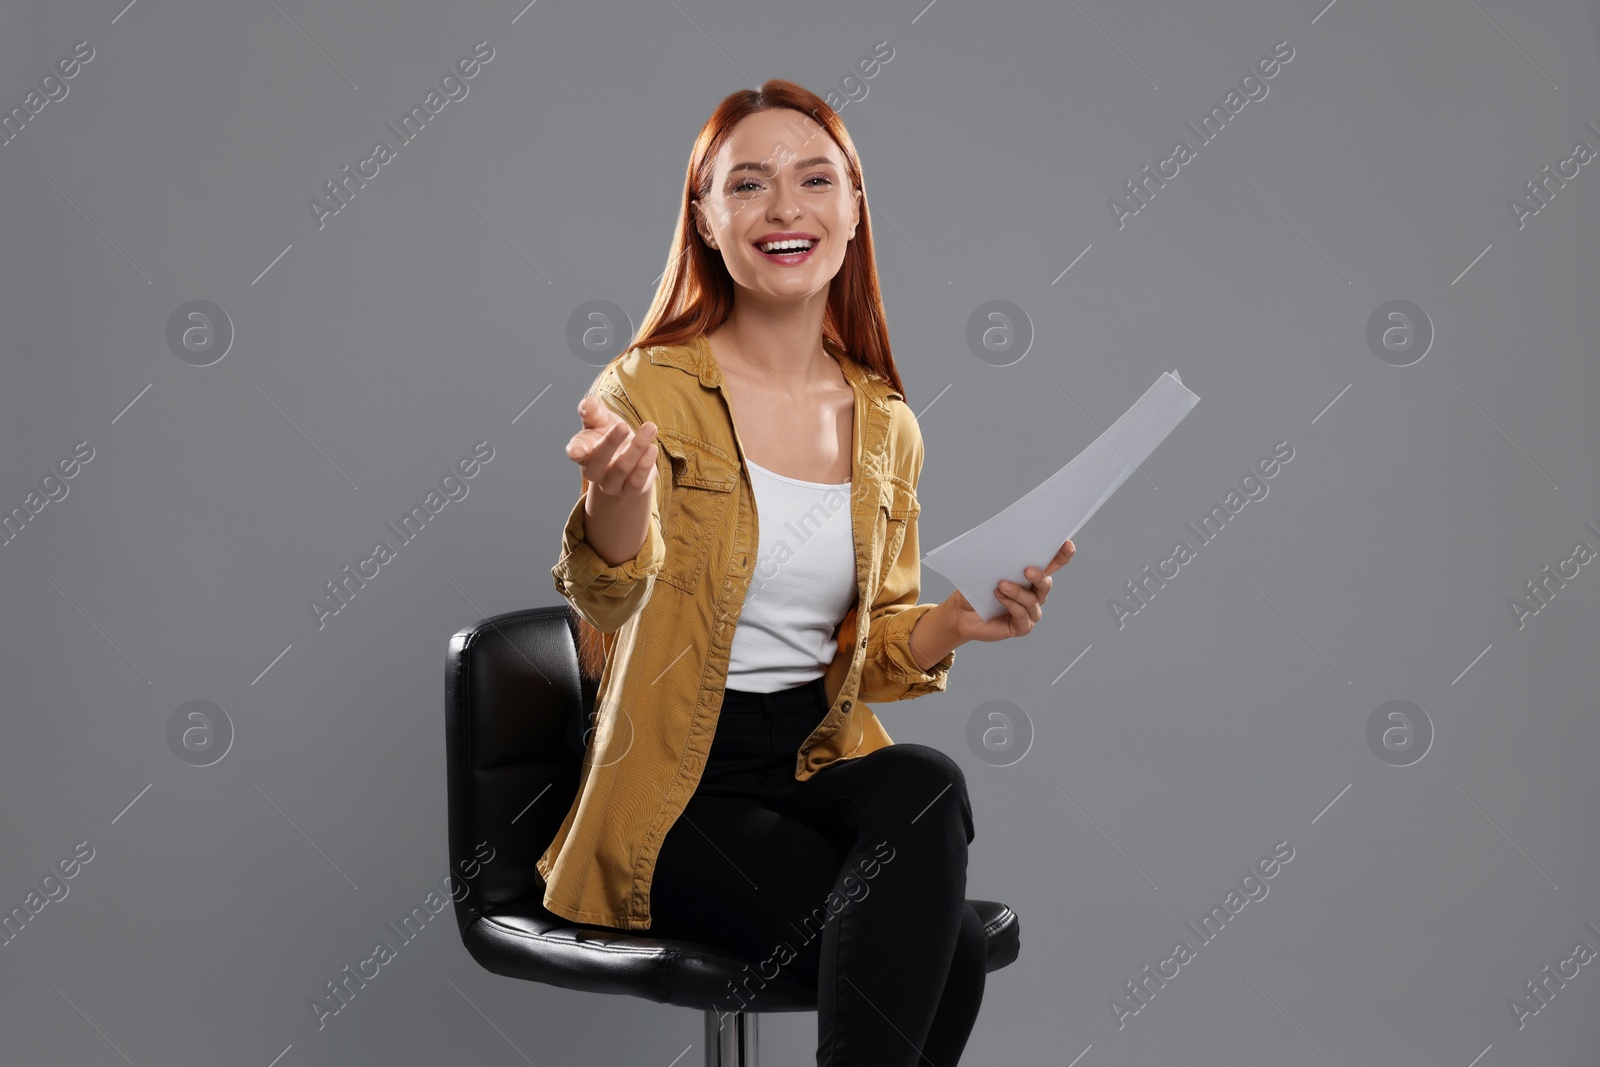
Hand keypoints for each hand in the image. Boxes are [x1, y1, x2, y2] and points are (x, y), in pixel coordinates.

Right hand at [566, 395, 658, 499]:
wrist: (628, 459)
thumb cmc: (609, 435)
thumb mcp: (600, 421)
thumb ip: (593, 412)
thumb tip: (588, 402)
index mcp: (583, 451)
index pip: (576, 452)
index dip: (576, 451)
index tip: (577, 451)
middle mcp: (594, 471)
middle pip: (599, 459)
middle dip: (611, 442)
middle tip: (623, 426)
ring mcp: (611, 484)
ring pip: (622, 468)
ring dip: (637, 448)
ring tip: (649, 428)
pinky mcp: (630, 491)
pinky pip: (636, 482)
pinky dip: (645, 465)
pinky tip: (653, 448)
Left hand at [949, 539, 1075, 642]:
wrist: (960, 612)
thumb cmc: (974, 588)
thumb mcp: (985, 570)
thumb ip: (999, 560)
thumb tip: (1005, 544)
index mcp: (1029, 577)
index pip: (1051, 565)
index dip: (1062, 556)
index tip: (1067, 544)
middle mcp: (1034, 594)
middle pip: (1046, 584)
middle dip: (1039, 576)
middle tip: (1027, 570)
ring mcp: (1029, 612)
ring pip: (1032, 601)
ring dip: (1017, 592)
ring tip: (1001, 586)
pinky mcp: (1022, 627)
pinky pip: (1023, 616)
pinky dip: (1012, 606)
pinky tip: (1000, 598)